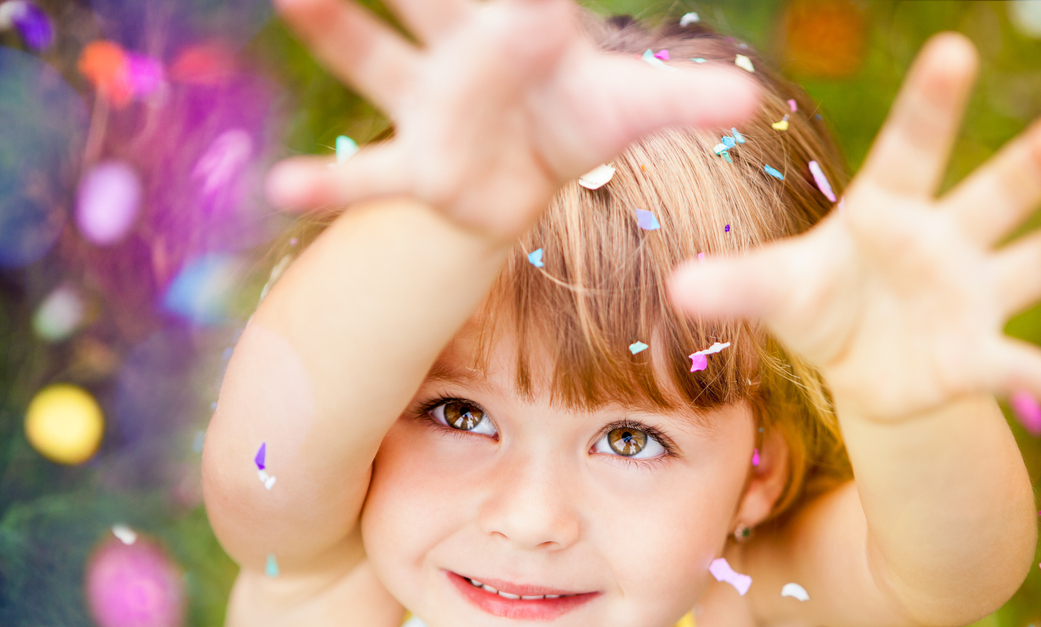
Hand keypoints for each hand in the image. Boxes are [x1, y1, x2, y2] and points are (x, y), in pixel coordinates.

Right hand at [266, 0, 759, 240]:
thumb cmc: (578, 118)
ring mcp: (427, 107)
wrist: (532, 169)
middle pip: (429, 0)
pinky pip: (369, 177)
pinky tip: (284, 189)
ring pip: (377, 60)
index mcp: (517, 22)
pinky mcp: (417, 168)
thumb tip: (750, 96)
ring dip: (338, 29)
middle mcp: (460, 52)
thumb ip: (679, 97)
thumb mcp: (630, 108)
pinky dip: (331, 186)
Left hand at [669, 33, 1040, 421]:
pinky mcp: (980, 355)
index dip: (930, 105)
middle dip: (1029, 167)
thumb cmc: (820, 302)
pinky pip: (1026, 368)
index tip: (954, 49)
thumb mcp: (777, 291)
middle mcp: (944, 241)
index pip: (910, 150)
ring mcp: (972, 295)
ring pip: (1031, 264)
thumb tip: (678, 287)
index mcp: (888, 211)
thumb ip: (739, 284)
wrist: (858, 361)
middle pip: (991, 196)